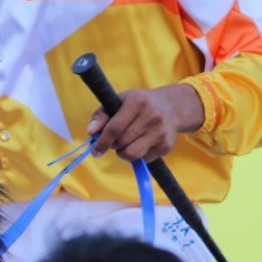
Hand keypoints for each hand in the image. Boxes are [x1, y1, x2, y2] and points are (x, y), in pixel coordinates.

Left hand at [87, 83, 203, 162]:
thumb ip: (101, 115)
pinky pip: (144, 160)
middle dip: (113, 145)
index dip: (102, 142)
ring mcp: (161, 132)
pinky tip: (139, 144)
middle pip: (122, 142)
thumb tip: (91, 131)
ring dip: (123, 153)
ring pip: (132, 154)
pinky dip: (137, 156)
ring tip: (125, 143)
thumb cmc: (137, 105)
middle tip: (114, 140)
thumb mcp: (118, 102)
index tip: (95, 151)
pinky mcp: (167, 145)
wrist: (170, 108)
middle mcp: (152, 116)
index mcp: (137, 102)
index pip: (114, 128)